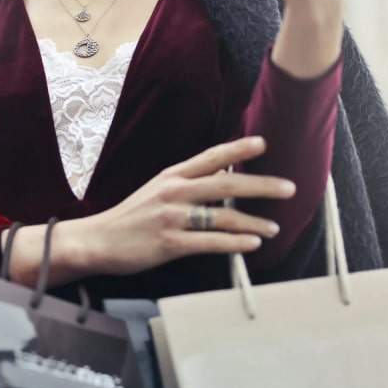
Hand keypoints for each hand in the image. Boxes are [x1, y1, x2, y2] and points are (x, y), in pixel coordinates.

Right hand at [40, 137, 293, 280]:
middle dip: (261, 186)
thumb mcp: (157, 190)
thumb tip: (224, 176)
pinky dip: (234, 243)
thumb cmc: (131, 217)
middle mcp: (174, 192)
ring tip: (274, 227)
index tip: (263, 144)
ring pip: (223, 217)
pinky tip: (252, 244)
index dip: (238, 150)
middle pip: (226, 184)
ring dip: (253, 222)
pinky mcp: (170, 243)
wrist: (98, 240)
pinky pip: (210, 243)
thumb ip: (188, 182)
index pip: (210, 158)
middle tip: (289, 188)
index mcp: (171, 176)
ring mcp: (172, 218)